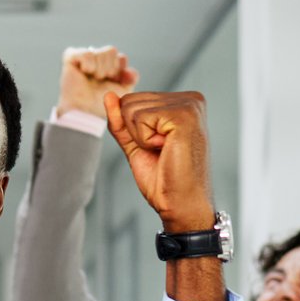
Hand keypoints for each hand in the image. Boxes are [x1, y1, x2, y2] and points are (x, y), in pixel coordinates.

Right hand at [58, 45, 135, 117]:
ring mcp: (84, 58)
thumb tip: (129, 71)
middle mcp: (97, 61)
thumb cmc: (101, 105)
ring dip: (99, 69)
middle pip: (111, 51)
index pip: (121, 58)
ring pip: (99, 52)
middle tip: (100, 82)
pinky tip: (83, 73)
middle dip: (109, 69)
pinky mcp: (71, 57)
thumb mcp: (123, 92)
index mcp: (109, 67)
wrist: (84, 112)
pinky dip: (88, 64)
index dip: (119, 71)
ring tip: (91, 80)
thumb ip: (131, 78)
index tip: (114, 83)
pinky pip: (86, 53)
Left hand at [107, 89, 213, 233]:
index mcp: (182, 102)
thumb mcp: (136, 144)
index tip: (158, 148)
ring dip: (140, 138)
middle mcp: (190, 98)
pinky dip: (145, 140)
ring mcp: (189, 105)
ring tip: (165, 151)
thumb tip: (109, 95)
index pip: (133, 100)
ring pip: (131, 108)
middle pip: (130, 101)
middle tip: (161, 152)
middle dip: (135, 133)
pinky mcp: (184, 115)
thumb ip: (122, 121)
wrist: (181, 205)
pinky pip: (140, 118)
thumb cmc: (164, 179)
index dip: (134, 130)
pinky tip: (166, 150)